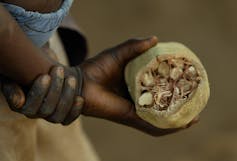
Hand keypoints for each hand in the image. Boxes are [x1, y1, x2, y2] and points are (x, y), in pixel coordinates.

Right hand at [1, 66, 82, 124]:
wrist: (45, 69)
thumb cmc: (28, 69)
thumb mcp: (17, 74)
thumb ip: (14, 86)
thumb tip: (19, 102)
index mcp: (20, 105)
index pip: (30, 106)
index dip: (39, 92)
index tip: (46, 75)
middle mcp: (34, 113)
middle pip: (46, 110)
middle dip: (55, 89)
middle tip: (59, 70)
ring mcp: (49, 115)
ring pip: (58, 116)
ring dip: (67, 97)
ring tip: (71, 79)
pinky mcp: (62, 115)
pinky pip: (69, 119)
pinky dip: (75, 110)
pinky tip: (80, 98)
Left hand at [78, 36, 195, 135]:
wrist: (81, 82)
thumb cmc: (97, 67)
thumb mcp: (119, 53)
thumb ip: (135, 45)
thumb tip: (156, 39)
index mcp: (136, 85)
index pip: (158, 89)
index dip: (173, 87)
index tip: (187, 82)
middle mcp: (137, 100)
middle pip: (161, 106)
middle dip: (178, 106)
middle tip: (194, 102)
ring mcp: (134, 111)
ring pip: (159, 120)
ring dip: (176, 120)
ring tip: (193, 117)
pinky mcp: (130, 118)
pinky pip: (151, 126)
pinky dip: (166, 127)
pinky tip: (181, 123)